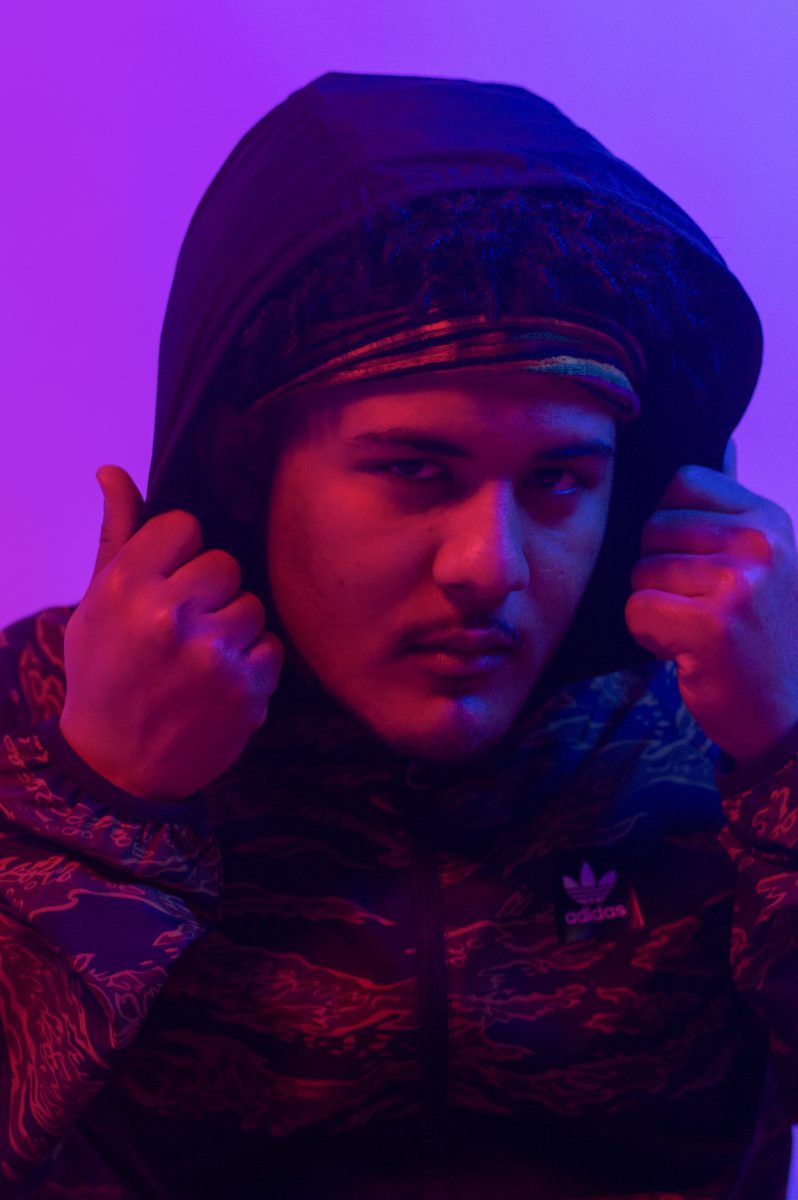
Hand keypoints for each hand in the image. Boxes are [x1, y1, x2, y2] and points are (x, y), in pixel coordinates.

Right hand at [59, 465, 283, 800]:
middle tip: (184, 625)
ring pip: (253, 607)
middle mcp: (172, 615)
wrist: (117, 765)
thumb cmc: (104, 674)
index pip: (184, 527)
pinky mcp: (248, 689)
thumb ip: (117, 535)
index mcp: (128, 586)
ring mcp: (214, 654)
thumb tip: (113, 472)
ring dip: (233, 629)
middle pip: (225, 564)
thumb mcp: (95, 604)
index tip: (167, 583)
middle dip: (210, 591)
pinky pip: (271, 648)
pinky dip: (251, 664)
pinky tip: (219, 682)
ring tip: (199, 657)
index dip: (178, 554)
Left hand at [624, 463, 797, 766]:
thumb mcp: (762, 559)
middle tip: (696, 606)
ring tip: (693, 629)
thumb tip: (720, 442)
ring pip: (640, 571)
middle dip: (658, 572)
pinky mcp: (712, 625)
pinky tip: (684, 650)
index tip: (697, 563)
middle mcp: (759, 543)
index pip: (681, 481)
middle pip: (652, 528)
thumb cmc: (757, 633)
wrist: (782, 712)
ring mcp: (738, 583)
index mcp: (768, 518)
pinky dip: (648, 637)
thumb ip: (733, 505)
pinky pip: (637, 609)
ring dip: (653, 607)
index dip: (670, 524)